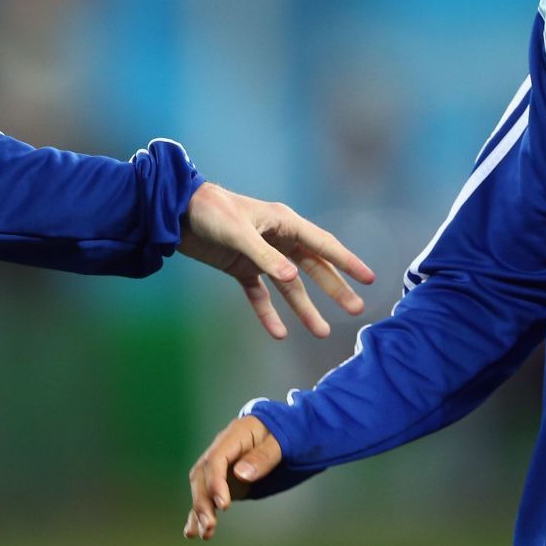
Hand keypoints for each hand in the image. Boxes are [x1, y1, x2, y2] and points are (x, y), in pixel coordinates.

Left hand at [177, 183, 374, 339]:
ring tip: (321, 332)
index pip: (323, 245)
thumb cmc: (211, 212)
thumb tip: (293, 278)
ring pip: (290, 286)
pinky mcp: (241, 267)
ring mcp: (260, 255)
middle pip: (313, 268)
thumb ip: (265, 257)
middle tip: (355, 310)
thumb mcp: (238, 233)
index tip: (369, 278)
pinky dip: (269, 313)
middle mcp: (278, 239)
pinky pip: (260, 294)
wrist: (175, 213)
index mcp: (284, 223)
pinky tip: (279, 333)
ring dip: (305, 308)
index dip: (347, 262)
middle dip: (334, 289)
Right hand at [184, 414, 282, 539]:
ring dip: (200, 511)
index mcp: (234, 435)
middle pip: (202, 475)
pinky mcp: (223, 481)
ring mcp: (220, 466)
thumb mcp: (282, 441)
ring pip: (201, 488)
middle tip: (210, 525)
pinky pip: (207, 496)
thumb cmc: (284, 433)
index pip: (216, 459)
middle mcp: (221, 450)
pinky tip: (193, 532)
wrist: (281, 429)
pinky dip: (199, 513)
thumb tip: (241, 474)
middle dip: (203, 502)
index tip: (223, 505)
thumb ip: (263, 456)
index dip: (216, 482)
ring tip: (204, 534)